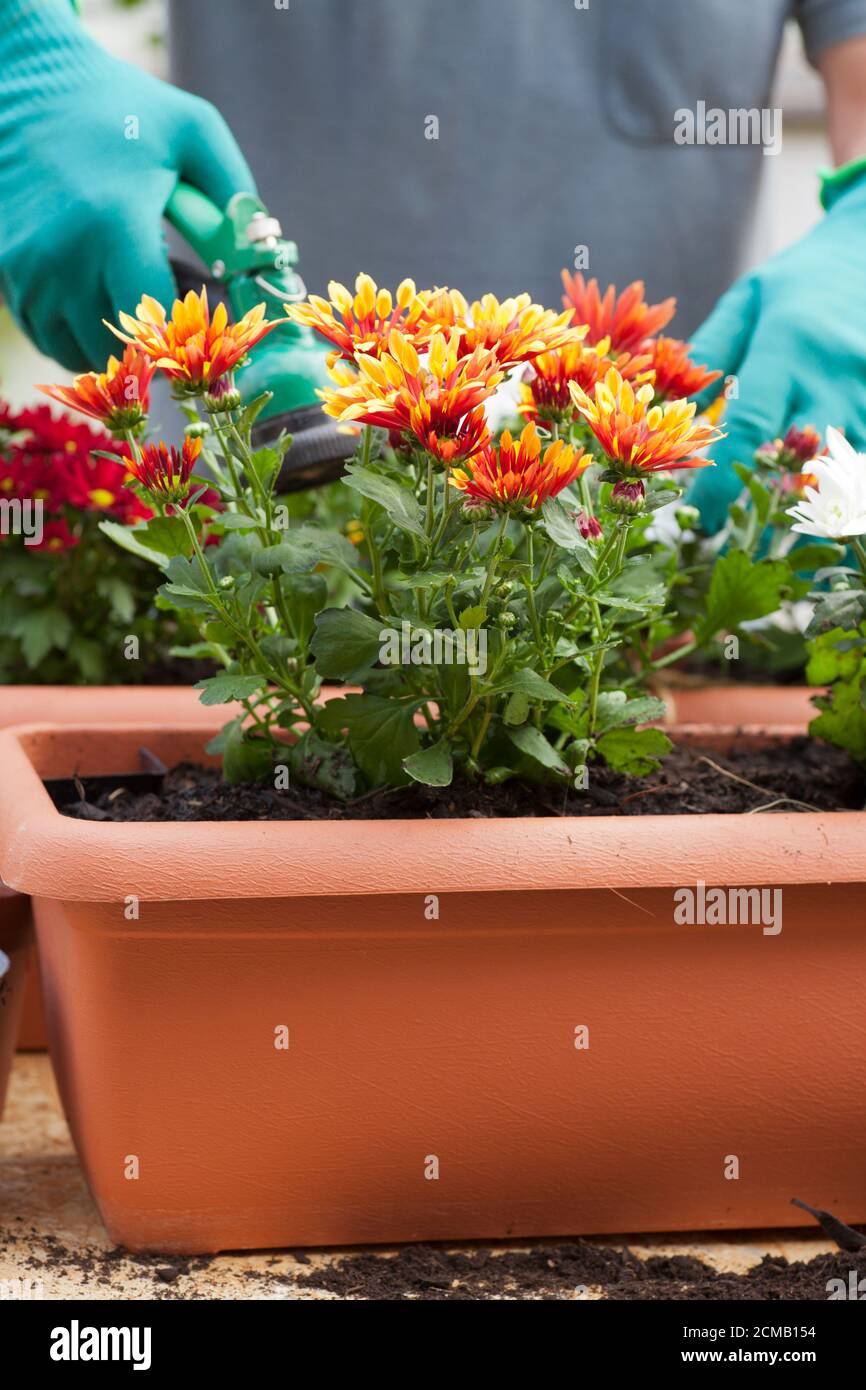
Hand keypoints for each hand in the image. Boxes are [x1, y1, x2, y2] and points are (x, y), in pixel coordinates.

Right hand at [0, 0, 253, 368]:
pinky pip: (47, 337)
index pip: (157, 320)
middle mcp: (64, 257)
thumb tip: (262, 259)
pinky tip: (97, 303)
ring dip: (114, 345)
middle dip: (155, 342)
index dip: (188, 334)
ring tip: (132, 306)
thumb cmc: (121, 109)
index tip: (204, 326)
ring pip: (80, 353)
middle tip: (171, 315)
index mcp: (115, 225)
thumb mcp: (194, 131)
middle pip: (121, 346)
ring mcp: (28, 270)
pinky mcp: (7, 273)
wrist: (28, 86)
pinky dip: (75, 335)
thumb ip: (237, 194)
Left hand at [686, 171, 865, 532]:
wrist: (863, 251)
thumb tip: (670, 402)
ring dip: (814, 495)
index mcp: (788, 347)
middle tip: (745, 525)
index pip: (752, 427)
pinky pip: (863, 450)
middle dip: (775, 499)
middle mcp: (833, 372)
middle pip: (806, 458)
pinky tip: (820, 492)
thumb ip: (711, 353)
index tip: (704, 515)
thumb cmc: (797, 281)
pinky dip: (843, 477)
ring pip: (846, 463)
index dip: (726, 479)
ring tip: (783, 516)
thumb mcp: (747, 300)